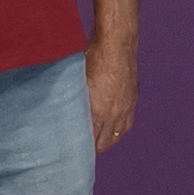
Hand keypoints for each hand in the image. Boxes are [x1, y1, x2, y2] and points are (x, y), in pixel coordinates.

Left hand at [83, 37, 137, 153]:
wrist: (116, 45)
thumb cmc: (93, 58)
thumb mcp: (77, 81)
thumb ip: (72, 100)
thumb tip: (62, 111)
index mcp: (97, 110)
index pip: (88, 139)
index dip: (80, 146)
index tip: (73, 149)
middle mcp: (113, 113)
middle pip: (103, 142)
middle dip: (93, 146)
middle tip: (82, 147)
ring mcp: (125, 108)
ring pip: (116, 136)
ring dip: (106, 140)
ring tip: (96, 142)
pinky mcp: (132, 102)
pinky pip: (126, 125)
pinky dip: (118, 131)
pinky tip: (112, 130)